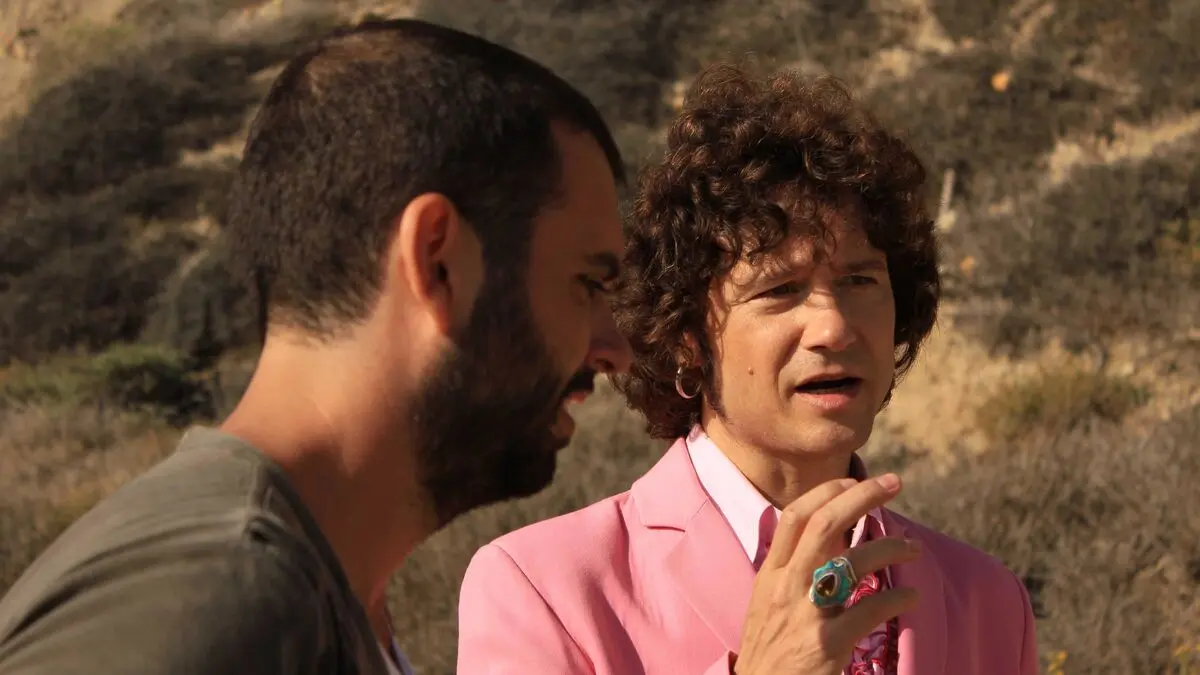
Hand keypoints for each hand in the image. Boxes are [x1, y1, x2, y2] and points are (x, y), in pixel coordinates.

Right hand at [731, 475, 920, 674]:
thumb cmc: (769, 652)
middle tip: (893, 483)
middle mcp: (786, 587)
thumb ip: (792, 573)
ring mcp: (806, 614)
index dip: (827, 491)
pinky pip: (870, 609)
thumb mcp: (768, 605)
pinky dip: (896, 598)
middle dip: (862, 496)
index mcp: (771, 575)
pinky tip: (911, 598)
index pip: (795, 517)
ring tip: (913, 548)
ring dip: (890, 547)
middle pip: (825, 524)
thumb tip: (828, 538)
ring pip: (852, 561)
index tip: (854, 479)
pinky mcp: (828, 643)